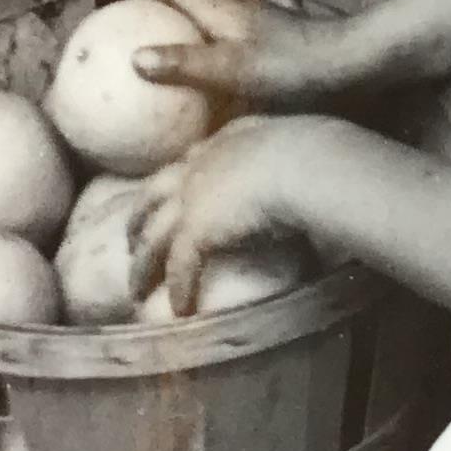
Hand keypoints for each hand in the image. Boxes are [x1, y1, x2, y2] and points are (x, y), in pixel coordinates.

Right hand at [126, 0, 367, 112]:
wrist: (354, 64)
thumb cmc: (293, 65)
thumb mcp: (232, 69)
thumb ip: (185, 64)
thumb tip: (135, 59)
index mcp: (221, 8)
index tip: (125, 19)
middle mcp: (238, 11)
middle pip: (193, 5)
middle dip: (167, 20)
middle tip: (143, 49)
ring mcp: (261, 28)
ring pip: (216, 27)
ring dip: (195, 42)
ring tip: (174, 76)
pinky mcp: (279, 48)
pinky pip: (238, 51)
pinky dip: (221, 64)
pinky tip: (219, 98)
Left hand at [128, 114, 332, 312]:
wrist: (304, 165)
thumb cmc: (317, 155)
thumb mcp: (301, 145)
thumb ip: (294, 158)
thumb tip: (312, 172)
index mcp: (227, 141)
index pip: (193, 159)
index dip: (181, 178)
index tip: (177, 191)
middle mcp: (200, 166)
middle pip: (155, 193)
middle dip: (140, 216)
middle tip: (132, 238)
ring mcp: (192, 198)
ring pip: (153, 236)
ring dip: (143, 265)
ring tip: (136, 288)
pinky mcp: (195, 230)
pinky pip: (179, 266)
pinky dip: (179, 289)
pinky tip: (180, 309)